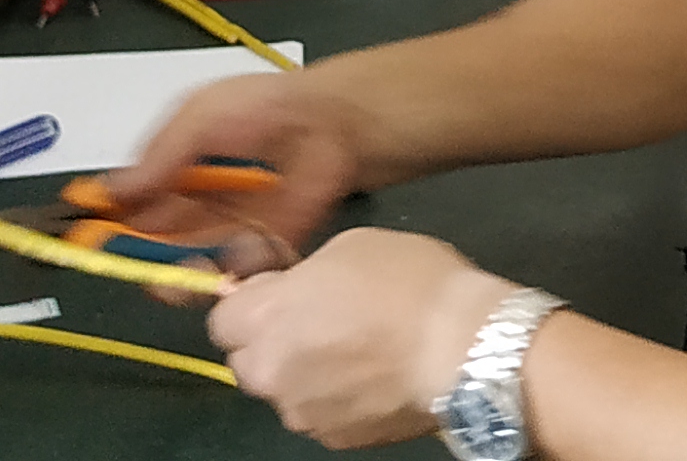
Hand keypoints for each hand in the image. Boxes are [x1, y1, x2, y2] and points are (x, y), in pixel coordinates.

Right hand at [107, 72, 387, 276]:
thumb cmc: (264, 109)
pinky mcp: (259, 251)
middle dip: (132, 253)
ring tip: (160, 272)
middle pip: (150, 240)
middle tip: (118, 260)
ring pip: (183, 262)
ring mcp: (226, 230)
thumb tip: (107, 192)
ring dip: (167, 271)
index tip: (82, 234)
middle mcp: (195, 203)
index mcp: (175, 167)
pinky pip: (227, 274)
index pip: (129, 201)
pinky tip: (205, 270)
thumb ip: (158, 157)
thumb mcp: (200, 117)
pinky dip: (212, 277)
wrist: (334, 124)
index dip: (105, 219)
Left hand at [206, 229, 515, 449]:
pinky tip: (378, 379)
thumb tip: (296, 294)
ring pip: (286, 391)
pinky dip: (339, 400)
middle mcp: (270, 371)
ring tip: (360, 355)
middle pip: (247, 362)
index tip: (283, 296)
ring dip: (306, 374)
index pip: (221, 320)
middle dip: (272, 345)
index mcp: (266, 317)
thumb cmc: (410, 283)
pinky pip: (322, 414)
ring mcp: (301, 412)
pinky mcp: (336, 439)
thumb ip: (305, 276)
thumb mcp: (353, 247)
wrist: (465, 348)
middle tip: (320, 325)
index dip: (250, 305)